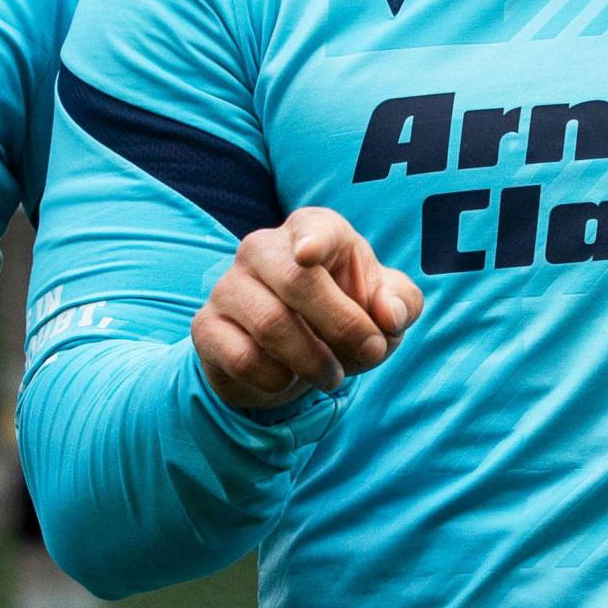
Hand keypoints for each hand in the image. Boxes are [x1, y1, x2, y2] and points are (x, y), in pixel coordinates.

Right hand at [194, 207, 422, 412]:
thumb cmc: (346, 317)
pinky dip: (274, 378)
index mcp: (312, 232)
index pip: (313, 228)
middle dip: (342, 325)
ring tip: (332, 376)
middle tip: (369, 353)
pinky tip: (285, 378)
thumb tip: (388, 316)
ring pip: (270, 324)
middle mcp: (263, 249)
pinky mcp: (207, 327)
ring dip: (313, 361)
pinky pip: (241, 357)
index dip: (313, 240)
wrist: (291, 358)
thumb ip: (401, 305)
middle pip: (296, 281)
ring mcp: (228, 286)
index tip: (310, 255)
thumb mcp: (386, 312)